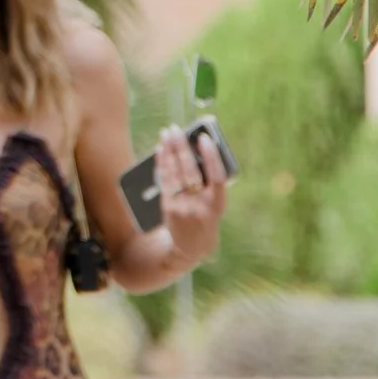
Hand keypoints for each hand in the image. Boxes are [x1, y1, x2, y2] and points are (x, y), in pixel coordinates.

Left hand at [154, 123, 229, 271]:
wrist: (190, 249)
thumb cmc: (207, 218)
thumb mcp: (216, 204)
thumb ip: (210, 183)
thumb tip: (198, 148)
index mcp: (217, 204)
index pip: (216, 177)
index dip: (211, 156)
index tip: (204, 138)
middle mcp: (200, 206)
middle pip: (190, 172)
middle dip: (182, 148)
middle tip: (177, 129)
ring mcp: (182, 207)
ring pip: (174, 174)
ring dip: (169, 151)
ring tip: (167, 133)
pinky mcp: (168, 208)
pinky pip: (164, 180)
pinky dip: (162, 163)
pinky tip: (160, 150)